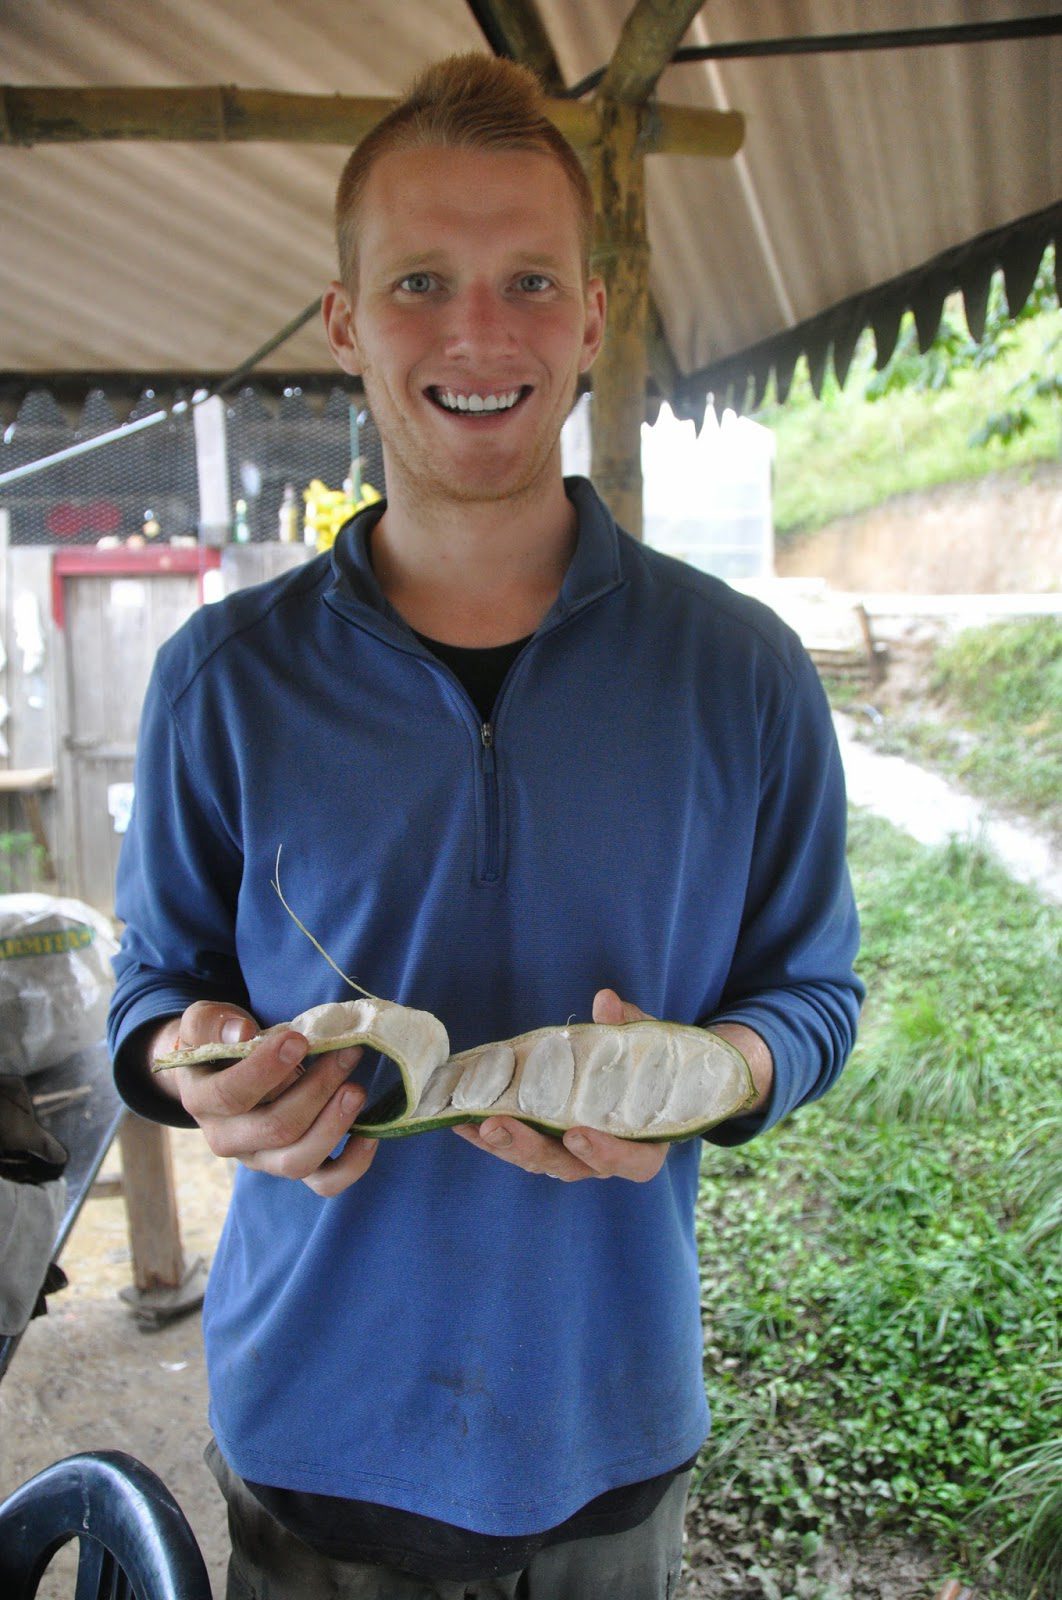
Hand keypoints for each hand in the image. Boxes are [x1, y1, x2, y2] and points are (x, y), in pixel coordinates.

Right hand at [154, 1001, 377, 1195]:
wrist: (219, 1071)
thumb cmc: (219, 1040)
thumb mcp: (204, 1022)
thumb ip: (214, 1024)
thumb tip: (243, 1032)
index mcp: (202, 1101)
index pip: (231, 1095)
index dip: (266, 1069)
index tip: (299, 1039)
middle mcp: (227, 1139)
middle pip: (275, 1128)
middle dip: (316, 1090)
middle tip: (347, 1054)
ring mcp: (260, 1158)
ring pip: (297, 1162)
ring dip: (333, 1125)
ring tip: (356, 1090)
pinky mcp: (291, 1165)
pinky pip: (324, 1183)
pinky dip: (351, 1166)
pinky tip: (369, 1136)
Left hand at [452, 988, 668, 1182]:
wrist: (639, 1077)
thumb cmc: (647, 1066)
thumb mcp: (644, 1043)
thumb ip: (627, 1027)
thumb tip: (605, 1002)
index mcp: (643, 1141)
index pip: (633, 1163)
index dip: (606, 1154)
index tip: (577, 1135)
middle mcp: (605, 1157)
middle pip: (570, 1166)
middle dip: (531, 1148)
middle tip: (499, 1125)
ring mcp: (572, 1155)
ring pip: (538, 1160)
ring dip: (504, 1142)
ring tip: (474, 1121)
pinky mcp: (545, 1144)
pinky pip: (517, 1146)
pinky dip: (489, 1135)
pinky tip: (462, 1119)